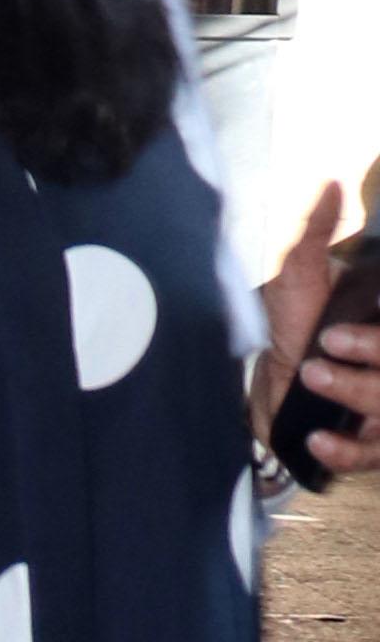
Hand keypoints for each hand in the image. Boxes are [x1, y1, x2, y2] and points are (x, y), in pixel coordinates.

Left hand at [260, 169, 379, 473]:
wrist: (273, 385)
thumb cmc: (297, 325)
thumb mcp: (302, 277)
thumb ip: (314, 235)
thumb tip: (328, 186)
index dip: (374, 335)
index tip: (345, 321)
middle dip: (371, 355)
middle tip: (325, 346)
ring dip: (355, 390)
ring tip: (312, 376)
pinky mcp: (370, 446)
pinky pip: (370, 456)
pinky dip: (346, 450)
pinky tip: (319, 438)